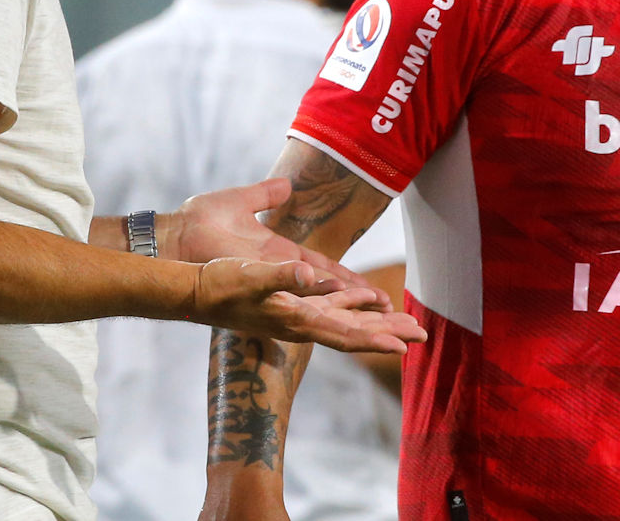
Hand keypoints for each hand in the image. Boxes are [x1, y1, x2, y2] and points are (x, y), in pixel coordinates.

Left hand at [164, 179, 384, 299]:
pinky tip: (342, 297)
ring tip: (385, 319)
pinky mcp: (257, 279)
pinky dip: (318, 291)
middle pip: (333, 295)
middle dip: (365, 308)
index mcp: (281, 256)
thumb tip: (286, 185)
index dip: (353, 283)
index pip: (326, 272)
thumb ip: (265, 194)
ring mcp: (270, 280)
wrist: (173, 234)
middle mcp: (281, 275)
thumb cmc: (200, 221)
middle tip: (399, 320)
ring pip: (321, 301)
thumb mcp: (241, 201)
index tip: (379, 294)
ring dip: (353, 309)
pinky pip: (294, 288)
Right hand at [191, 256, 425, 352]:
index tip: (405, 346)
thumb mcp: (250, 276)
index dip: (375, 340)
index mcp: (297, 319)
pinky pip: (332, 304)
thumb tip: (305, 273)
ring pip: (348, 320)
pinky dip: (353, 302)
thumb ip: (279, 276)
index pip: (345, 334)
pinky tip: (367, 296)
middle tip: (424, 335)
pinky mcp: (291, 303)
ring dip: (377, 320)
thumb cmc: (220, 284)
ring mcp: (298, 314)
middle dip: (389, 333)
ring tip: (406, 320)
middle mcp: (302, 322)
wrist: (194, 293)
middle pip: (355, 331)